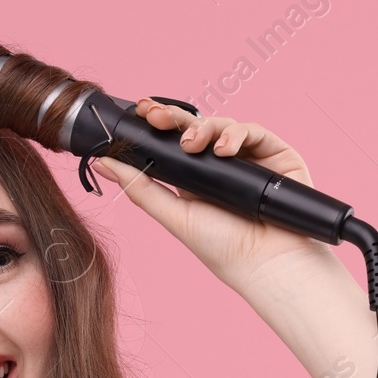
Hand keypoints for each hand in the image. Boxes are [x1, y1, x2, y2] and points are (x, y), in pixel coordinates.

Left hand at [91, 99, 339, 295]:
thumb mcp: (174, 216)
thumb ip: (140, 188)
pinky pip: (253, 131)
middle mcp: (222, 165)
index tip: (140, 113)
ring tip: (194, 144)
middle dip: (174, 118)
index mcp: (195, 178)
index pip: (173, 142)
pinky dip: (236, 134)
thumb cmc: (223, 248)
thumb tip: (101, 163)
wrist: (267, 263)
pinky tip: (225, 150)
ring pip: (222, 124)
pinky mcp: (276, 154)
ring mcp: (250, 157)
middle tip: (156, 116)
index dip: (158, 124)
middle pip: (195, 127)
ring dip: (203, 128)